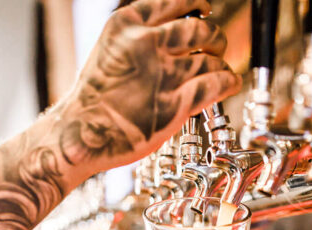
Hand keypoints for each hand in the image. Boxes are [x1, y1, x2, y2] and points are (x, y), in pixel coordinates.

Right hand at [60, 0, 241, 172]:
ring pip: (208, 59)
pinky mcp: (175, 104)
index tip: (205, 10)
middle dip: (213, 37)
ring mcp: (162, 74)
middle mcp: (146, 42)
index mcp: (127, 24)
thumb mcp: (108, 52)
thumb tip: (167, 41)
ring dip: (221, 63)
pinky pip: (213, 84)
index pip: (174, 1)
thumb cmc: (92, 101)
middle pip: (198, 29)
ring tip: (225, 69)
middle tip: (216, 46)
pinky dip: (227, 81)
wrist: (80, 134)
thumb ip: (135, 41)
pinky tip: (231, 83)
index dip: (196, 4)